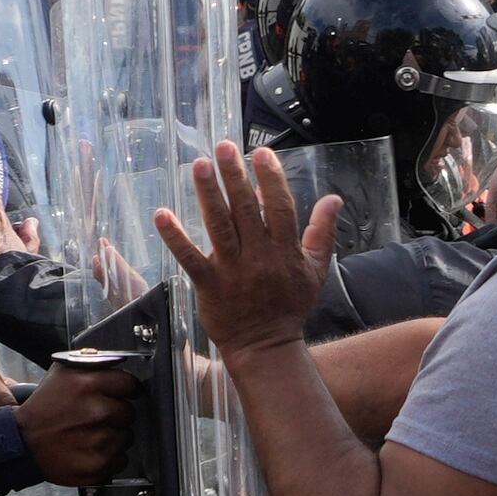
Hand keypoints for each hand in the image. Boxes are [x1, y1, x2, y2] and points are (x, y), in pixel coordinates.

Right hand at [13, 357, 135, 483]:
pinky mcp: (98, 464)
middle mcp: (95, 411)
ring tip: (90, 436)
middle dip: (116, 415)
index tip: (120, 396)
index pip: (129, 384)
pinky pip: (121, 460)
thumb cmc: (43, 410)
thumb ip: (90, 365)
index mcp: (87, 384)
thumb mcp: (61, 375)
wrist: (22, 443)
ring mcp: (98, 439)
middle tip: (96, 419)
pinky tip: (90, 451)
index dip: (125, 390)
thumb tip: (116, 362)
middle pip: (129, 412)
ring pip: (126, 437)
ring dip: (113, 437)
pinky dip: (110, 458)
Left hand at [151, 143, 339, 359]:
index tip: (262, 154)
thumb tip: (334, 198)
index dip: (271, 179)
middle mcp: (259, 257)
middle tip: (223, 147)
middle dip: (235, 176)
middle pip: (245, 209)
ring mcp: (232, 271)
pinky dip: (175, 237)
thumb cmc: (290, 307)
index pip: (279, 207)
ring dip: (208, 194)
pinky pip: (189, 258)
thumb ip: (323, 232)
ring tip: (200, 166)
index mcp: (285, 251)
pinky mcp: (209, 285)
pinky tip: (162, 215)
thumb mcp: (316, 270)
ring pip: (219, 226)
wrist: (267, 348)